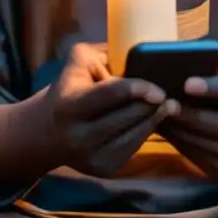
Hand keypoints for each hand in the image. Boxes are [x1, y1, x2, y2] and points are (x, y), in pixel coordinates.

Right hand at [45, 43, 176, 177]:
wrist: (47, 132)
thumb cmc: (67, 89)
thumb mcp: (77, 63)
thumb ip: (103, 53)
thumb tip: (139, 48)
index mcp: (69, 106)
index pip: (110, 94)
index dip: (138, 89)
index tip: (159, 88)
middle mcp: (78, 136)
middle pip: (126, 117)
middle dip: (150, 106)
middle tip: (170, 96)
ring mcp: (91, 157)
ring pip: (133, 136)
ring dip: (153, 120)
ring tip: (170, 107)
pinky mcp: (103, 169)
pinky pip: (132, 149)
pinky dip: (144, 133)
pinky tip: (153, 120)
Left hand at [160, 72, 217, 179]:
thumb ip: (203, 74)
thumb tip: (170, 70)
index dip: (210, 87)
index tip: (188, 84)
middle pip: (210, 121)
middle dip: (181, 112)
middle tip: (158, 102)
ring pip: (196, 140)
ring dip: (173, 128)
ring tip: (156, 114)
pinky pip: (192, 155)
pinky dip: (176, 141)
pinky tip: (166, 129)